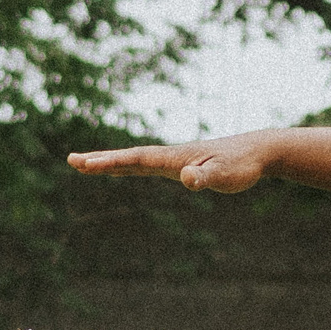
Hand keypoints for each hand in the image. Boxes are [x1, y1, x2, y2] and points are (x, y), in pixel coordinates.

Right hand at [67, 135, 274, 194]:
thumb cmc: (242, 164)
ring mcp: (175, 159)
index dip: (108, 162)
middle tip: (71, 161)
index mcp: (174, 158)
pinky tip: (125, 168)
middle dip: (100, 160)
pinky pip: (148, 165)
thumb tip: (187, 179)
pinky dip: (130, 165)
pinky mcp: (183, 164)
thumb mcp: (224, 175)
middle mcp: (170, 156)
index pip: (134, 159)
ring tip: (88, 163)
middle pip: (128, 157)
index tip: (83, 164)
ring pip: (136, 160)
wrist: (259, 150)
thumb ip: (204, 177)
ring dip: (111, 161)